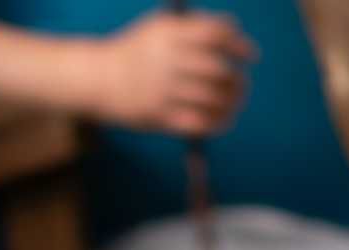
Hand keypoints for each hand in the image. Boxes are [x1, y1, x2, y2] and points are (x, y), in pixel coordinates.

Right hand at [92, 8, 255, 136]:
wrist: (97, 78)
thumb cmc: (136, 50)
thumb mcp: (160, 26)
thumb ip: (195, 26)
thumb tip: (234, 35)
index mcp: (170, 34)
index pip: (216, 35)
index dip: (239, 45)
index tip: (251, 56)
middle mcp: (165, 60)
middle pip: (217, 69)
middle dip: (236, 79)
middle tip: (241, 84)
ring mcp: (160, 90)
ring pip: (210, 98)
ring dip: (230, 103)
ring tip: (234, 103)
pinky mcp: (155, 115)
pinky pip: (196, 122)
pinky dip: (215, 123)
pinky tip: (222, 121)